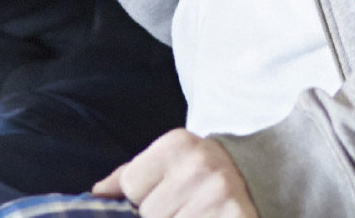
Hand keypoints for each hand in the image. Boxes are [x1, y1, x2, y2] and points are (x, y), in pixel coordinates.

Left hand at [94, 130, 256, 217]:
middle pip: (149, 213)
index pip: (130, 186)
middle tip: (183, 206)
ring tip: (196, 213)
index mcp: (178, 144)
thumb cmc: (199, 173)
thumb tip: (96, 194)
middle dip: (161, 215)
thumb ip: (129, 176)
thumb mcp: (167, 162)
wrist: (258, 174)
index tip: (165, 192)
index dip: (142, 198)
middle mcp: (200, 165)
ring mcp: (220, 194)